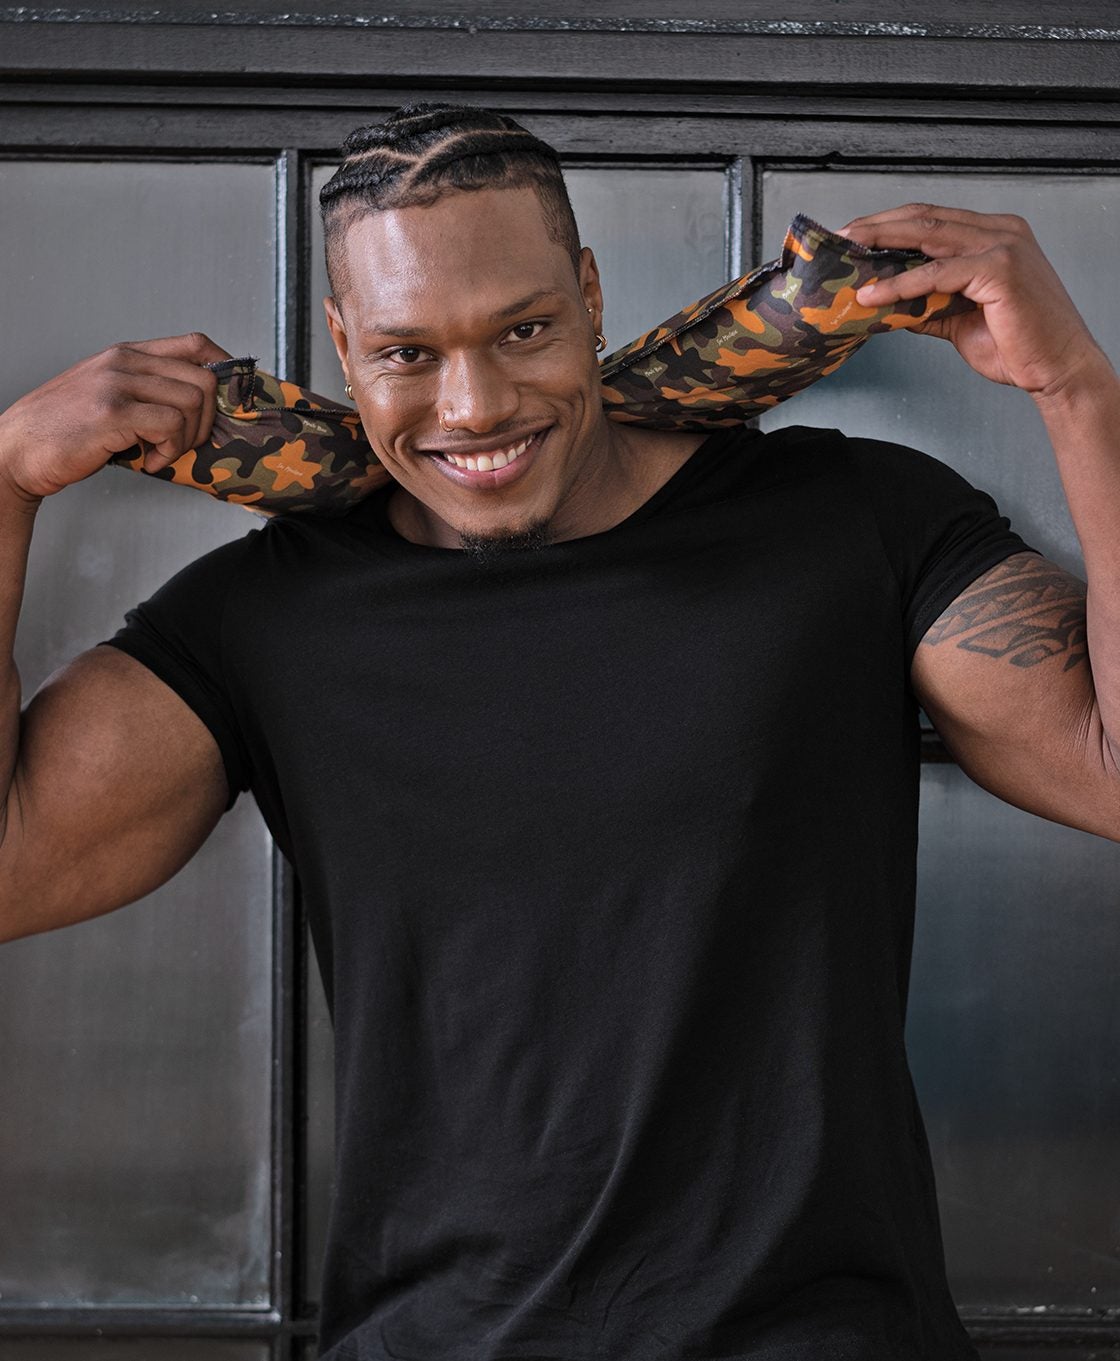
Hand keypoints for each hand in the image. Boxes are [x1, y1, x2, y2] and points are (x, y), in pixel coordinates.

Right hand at [0, 332, 230, 503]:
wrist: (18, 449)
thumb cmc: (64, 429)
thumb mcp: (107, 394)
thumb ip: (146, 389)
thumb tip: (200, 404)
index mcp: (126, 354)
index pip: (194, 343)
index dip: (224, 369)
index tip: (228, 399)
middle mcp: (123, 361)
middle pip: (204, 379)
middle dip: (205, 421)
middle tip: (183, 444)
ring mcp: (117, 384)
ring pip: (193, 402)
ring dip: (186, 439)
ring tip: (160, 453)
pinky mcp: (112, 412)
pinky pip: (171, 425)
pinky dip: (169, 451)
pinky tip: (149, 461)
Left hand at [836, 204, 1109, 400]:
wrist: (1057, 369)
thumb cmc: (1018, 344)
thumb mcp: (959, 319)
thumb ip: (926, 304)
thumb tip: (885, 304)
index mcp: (994, 235)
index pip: (931, 218)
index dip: (888, 224)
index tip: (854, 236)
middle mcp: (1000, 231)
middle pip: (924, 218)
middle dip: (876, 227)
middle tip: (841, 237)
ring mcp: (1003, 246)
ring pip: (928, 235)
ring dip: (881, 245)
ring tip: (848, 257)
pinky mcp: (1001, 269)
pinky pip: (938, 272)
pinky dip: (901, 284)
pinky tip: (874, 294)